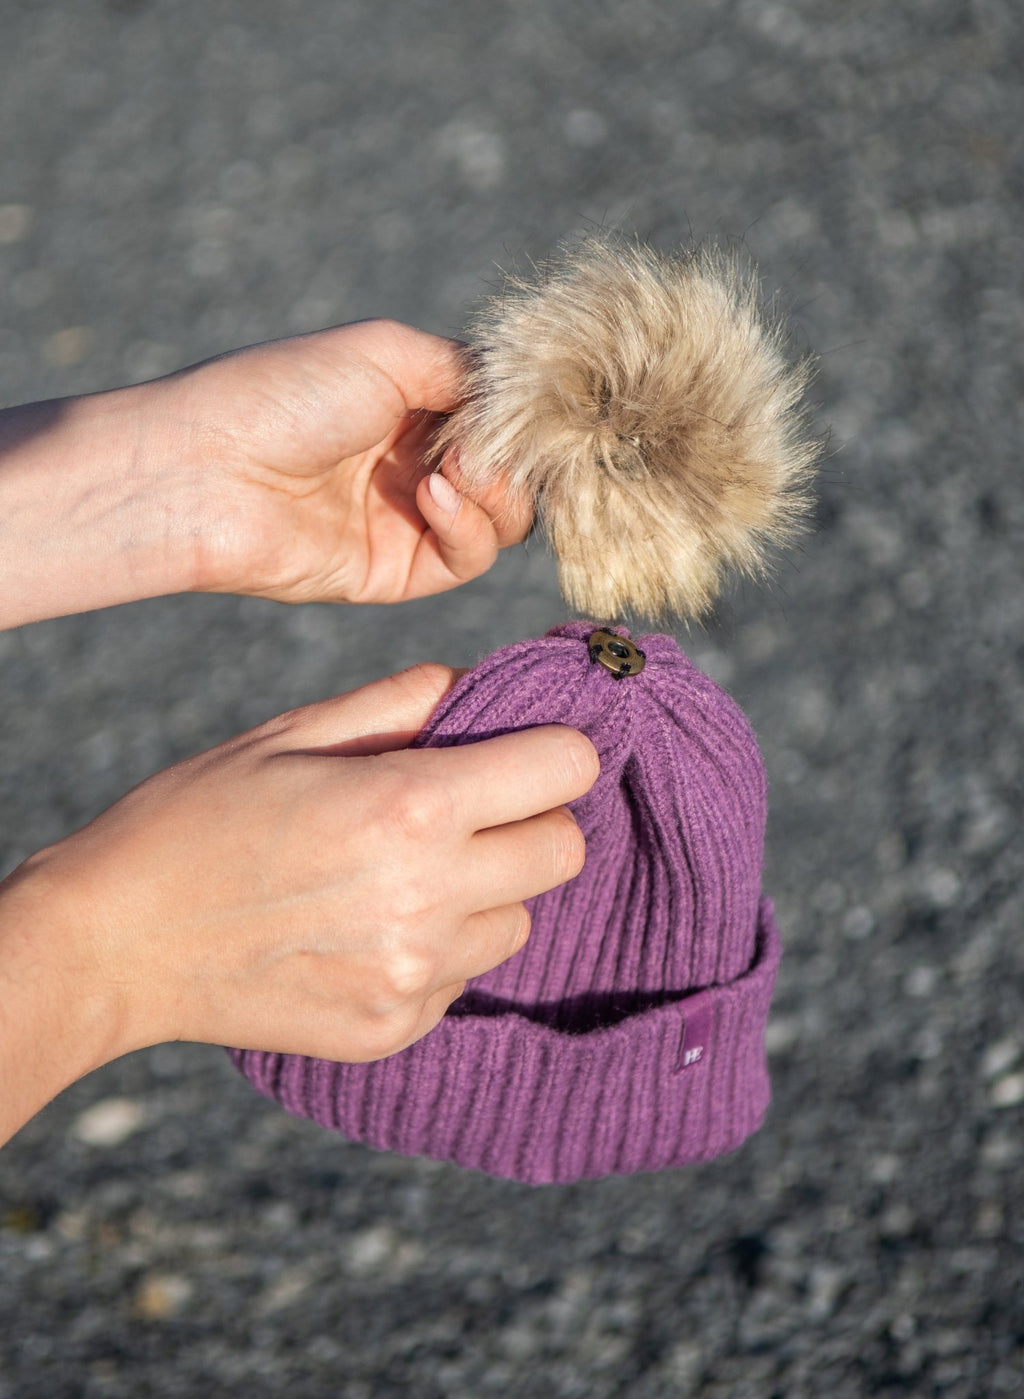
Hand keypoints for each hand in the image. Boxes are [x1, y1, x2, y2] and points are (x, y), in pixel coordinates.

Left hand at [0, 319, 529, 628]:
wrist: (209, 470)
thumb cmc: (285, 394)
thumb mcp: (388, 352)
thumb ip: (469, 371)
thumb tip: (530, 396)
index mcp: (413, 402)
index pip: (503, 416)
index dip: (529, 416)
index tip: (548, 409)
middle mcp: (418, 461)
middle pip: (515, 472)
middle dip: (517, 457)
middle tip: (486, 443)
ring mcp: (411, 518)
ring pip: (505, 520)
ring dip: (497, 491)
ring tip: (455, 468)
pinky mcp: (400, 572)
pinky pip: (468, 559)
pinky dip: (469, 525)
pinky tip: (434, 494)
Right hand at [0, 665, 597, 1142]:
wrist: (116, 944)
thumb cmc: (197, 819)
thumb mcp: (292, 731)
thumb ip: (402, 701)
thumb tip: (479, 687)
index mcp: (410, 805)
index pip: (565, 769)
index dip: (554, 750)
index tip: (526, 751)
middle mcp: (429, 896)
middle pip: (565, 850)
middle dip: (533, 818)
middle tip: (471, 810)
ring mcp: (415, 974)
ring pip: (521, 919)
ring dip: (489, 890)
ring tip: (407, 875)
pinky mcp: (395, 1027)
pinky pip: (466, 976)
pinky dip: (442, 948)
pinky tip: (370, 928)